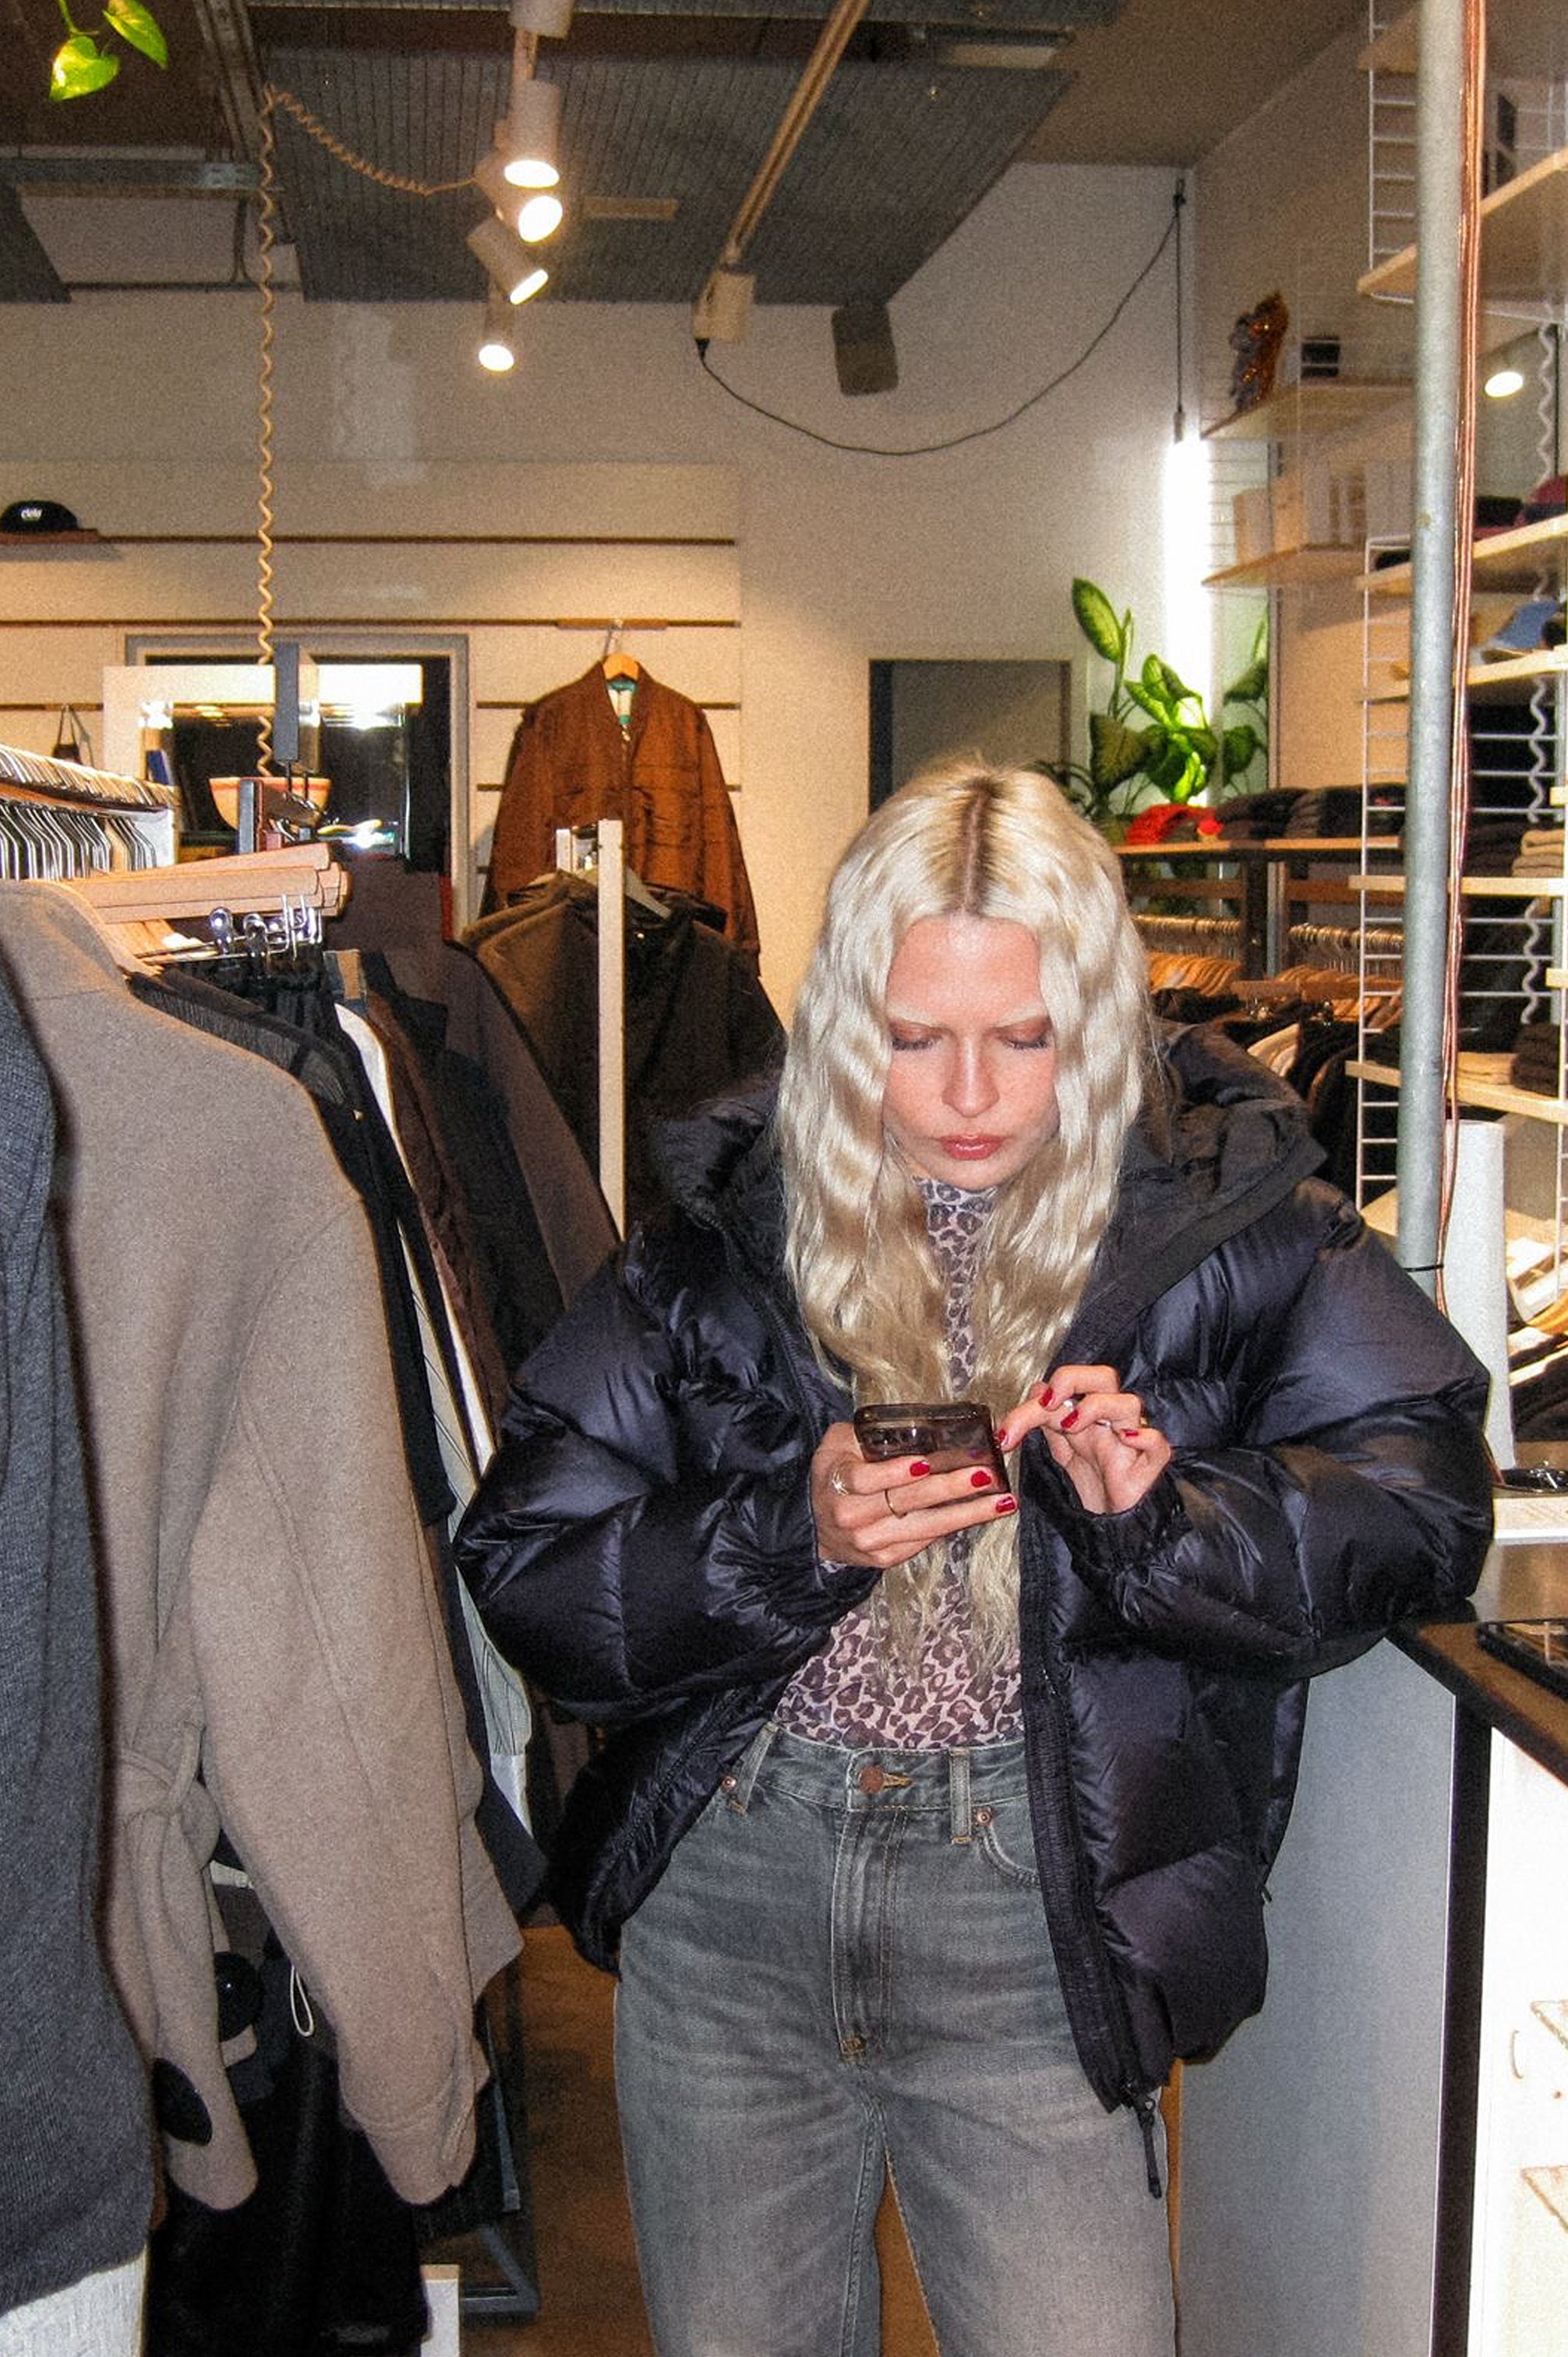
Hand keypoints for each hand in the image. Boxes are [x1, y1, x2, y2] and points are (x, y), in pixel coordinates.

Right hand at [810, 1420, 1016, 1570]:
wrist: (814, 1524)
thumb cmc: (835, 1471)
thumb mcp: (838, 1444)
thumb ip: (868, 1433)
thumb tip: (924, 1421)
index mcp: (836, 1481)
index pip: (866, 1479)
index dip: (896, 1472)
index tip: (926, 1463)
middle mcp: (851, 1516)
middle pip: (905, 1502)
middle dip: (949, 1488)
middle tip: (984, 1475)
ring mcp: (868, 1542)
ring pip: (924, 1527)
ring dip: (967, 1513)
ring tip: (1002, 1501)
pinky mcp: (883, 1558)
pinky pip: (923, 1541)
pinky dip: (954, 1526)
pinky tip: (982, 1513)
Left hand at [995, 1365, 1170, 1516]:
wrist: (1116, 1525)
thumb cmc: (1096, 1484)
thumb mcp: (1062, 1451)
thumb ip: (1048, 1422)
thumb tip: (1034, 1393)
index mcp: (1089, 1416)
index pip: (1066, 1388)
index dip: (1035, 1399)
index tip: (1007, 1431)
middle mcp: (1109, 1423)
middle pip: (1103, 1377)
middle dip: (1072, 1379)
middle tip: (1047, 1401)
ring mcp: (1130, 1443)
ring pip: (1129, 1403)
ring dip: (1098, 1406)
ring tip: (1072, 1426)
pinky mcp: (1148, 1467)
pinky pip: (1158, 1444)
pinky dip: (1145, 1437)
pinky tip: (1127, 1440)